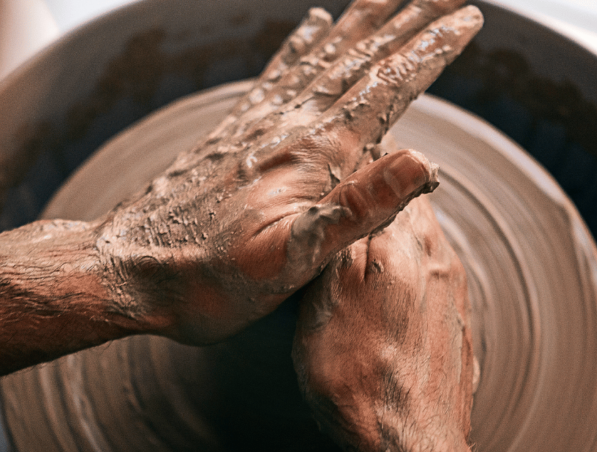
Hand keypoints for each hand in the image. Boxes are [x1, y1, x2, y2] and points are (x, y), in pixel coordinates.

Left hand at [93, 1, 482, 343]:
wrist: (127, 272)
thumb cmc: (207, 280)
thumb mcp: (288, 261)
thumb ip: (354, 210)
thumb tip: (423, 160)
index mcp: (311, 155)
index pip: (386, 89)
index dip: (430, 52)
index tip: (469, 19)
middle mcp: (286, 127)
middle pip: (360, 60)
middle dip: (408, 23)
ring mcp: (257, 126)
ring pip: (323, 59)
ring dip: (363, 23)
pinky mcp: (234, 135)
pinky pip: (278, 75)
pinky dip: (302, 45)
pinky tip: (313, 25)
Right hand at [293, 198, 556, 451]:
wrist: (409, 444)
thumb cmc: (355, 372)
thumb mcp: (327, 294)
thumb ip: (344, 235)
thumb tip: (356, 185)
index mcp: (408, 244)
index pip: (395, 178)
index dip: (365, 174)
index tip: (341, 181)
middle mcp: (441, 263)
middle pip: (412, 214)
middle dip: (380, 211)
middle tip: (342, 223)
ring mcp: (455, 300)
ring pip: (423, 252)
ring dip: (394, 253)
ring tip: (357, 272)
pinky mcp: (458, 333)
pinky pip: (431, 291)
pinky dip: (406, 290)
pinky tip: (383, 314)